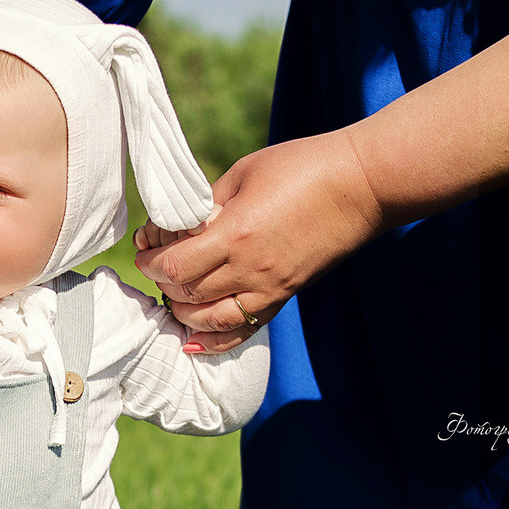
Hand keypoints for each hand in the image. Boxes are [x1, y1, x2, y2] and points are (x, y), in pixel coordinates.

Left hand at [134, 128, 384, 352]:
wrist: (362, 185)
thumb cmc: (304, 166)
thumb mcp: (244, 172)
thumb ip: (208, 201)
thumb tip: (181, 223)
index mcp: (235, 234)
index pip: (175, 267)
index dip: (151, 262)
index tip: (145, 249)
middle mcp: (250, 269)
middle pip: (187, 295)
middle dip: (163, 282)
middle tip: (158, 265)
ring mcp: (270, 288)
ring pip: (210, 322)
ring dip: (183, 312)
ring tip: (175, 294)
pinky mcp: (285, 296)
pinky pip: (243, 331)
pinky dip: (214, 341)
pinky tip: (193, 341)